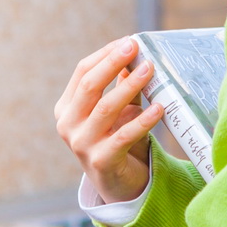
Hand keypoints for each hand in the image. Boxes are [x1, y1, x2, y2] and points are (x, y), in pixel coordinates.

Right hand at [55, 38, 164, 202]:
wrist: (118, 185)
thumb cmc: (117, 140)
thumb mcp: (118, 110)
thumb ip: (122, 85)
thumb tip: (136, 53)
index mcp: (67, 108)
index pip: (82, 72)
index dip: (105, 55)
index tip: (128, 41)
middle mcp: (68, 125)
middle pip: (90, 86)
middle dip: (113, 63)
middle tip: (134, 47)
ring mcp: (82, 144)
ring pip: (106, 108)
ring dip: (129, 86)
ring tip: (150, 70)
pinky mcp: (101, 161)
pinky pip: (124, 136)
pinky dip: (143, 120)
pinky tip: (159, 108)